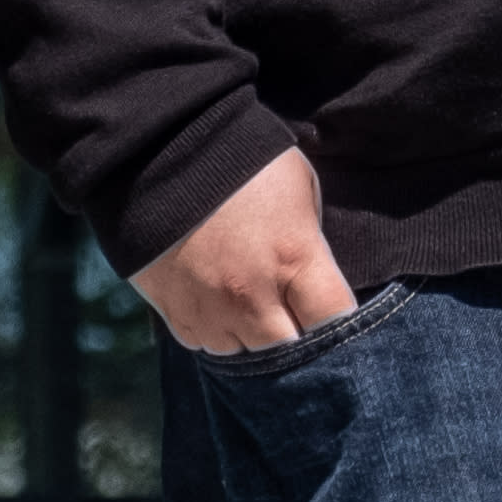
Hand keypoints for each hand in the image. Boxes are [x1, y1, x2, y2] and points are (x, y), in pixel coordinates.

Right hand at [132, 145, 357, 353]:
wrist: (159, 148)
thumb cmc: (242, 159)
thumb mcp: (298, 186)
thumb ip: (310, 242)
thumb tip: (312, 279)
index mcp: (294, 258)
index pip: (336, 321)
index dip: (342, 321)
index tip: (332, 311)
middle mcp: (253, 294)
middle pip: (292, 351)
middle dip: (298, 335)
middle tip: (292, 310)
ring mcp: (210, 308)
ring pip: (245, 354)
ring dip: (253, 336)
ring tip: (250, 302)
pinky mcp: (174, 311)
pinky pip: (204, 345)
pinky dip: (216, 331)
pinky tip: (216, 300)